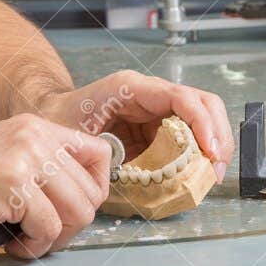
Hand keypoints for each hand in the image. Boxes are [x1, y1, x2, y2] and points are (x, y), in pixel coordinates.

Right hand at [0, 114, 112, 258]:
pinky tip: (10, 246)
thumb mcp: (0, 158)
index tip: (72, 213)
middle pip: (92, 192)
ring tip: (26, 242)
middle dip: (73, 225)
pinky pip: (48, 229)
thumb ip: (38, 166)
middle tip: (42, 236)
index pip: (100, 154)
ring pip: (77, 213)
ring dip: (54, 239)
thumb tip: (80, 199)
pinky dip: (33, 248)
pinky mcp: (10, 186)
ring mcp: (23, 158)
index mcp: (33, 127)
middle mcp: (33, 136)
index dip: (95, 192)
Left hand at [35, 71, 234, 182]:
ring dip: (212, 147)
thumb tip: (139, 176)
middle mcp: (150, 95)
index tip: (210, 152)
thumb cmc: (59, 120)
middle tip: (216, 170)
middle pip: (203, 105)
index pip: (182, 98)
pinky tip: (196, 175)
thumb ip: (106, 153)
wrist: (48, 117)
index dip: (203, 124)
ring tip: (210, 176)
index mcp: (132, 89)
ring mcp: (156, 110)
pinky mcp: (156, 127)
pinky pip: (187, 137)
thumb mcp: (79, 134)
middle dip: (217, 136)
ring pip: (201, 120)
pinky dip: (198, 156)